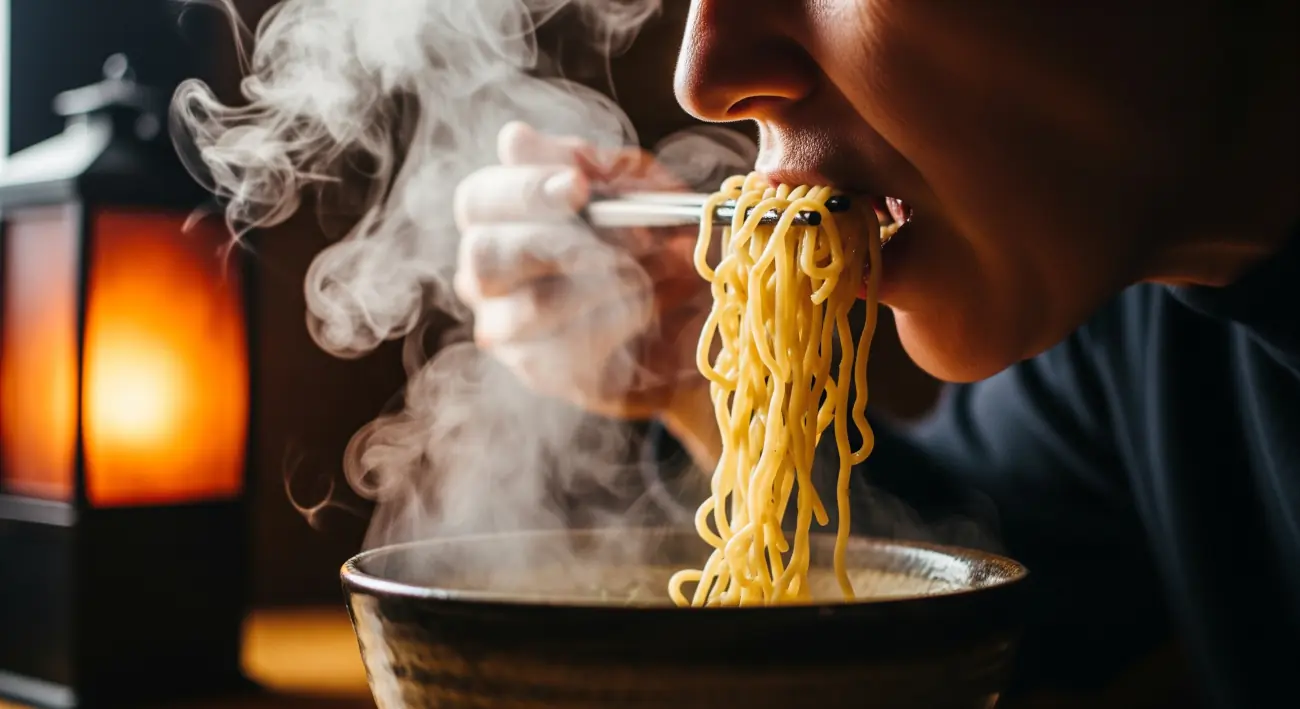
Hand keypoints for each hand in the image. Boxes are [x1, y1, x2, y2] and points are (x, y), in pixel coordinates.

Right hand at [454, 122, 713, 427]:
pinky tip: (645, 312)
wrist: (704, 321)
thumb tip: (514, 139)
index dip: (523, 190)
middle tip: (624, 238)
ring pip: (532, 307)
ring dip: (603, 284)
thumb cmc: (662, 245)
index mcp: (502, 220)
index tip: (579, 187)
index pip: (477, 200)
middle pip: (482, 257)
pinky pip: (571, 350)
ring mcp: (509, 332)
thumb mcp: (641, 189)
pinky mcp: (543, 374)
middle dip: (559, 241)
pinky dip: (619, 323)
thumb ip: (586, 165)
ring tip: (646, 274)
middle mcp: (488, 277)